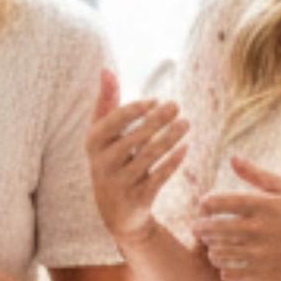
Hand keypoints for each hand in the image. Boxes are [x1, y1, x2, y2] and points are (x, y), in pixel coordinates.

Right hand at [87, 70, 187, 244]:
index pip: (115, 120)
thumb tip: (106, 70)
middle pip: (135, 136)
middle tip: (177, 106)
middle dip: (158, 120)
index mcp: (93, 143)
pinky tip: (185, 147)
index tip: (157, 100)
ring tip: (186, 123)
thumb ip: (106, 102)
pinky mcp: (137, 198)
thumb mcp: (103, 134)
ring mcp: (119, 182)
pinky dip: (173, 161)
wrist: (115, 211)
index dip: (136, 109)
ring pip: (149, 155)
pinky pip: (159, 177)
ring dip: (170, 137)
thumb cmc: (111, 160)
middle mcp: (102, 163)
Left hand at [193, 158, 280, 280]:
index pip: (216, 202)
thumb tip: (232, 158)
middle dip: (201, 229)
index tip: (205, 208)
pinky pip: (229, 274)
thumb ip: (258, 175)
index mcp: (264, 205)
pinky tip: (231, 264)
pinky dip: (225, 270)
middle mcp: (260, 229)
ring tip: (215, 247)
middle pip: (212, 229)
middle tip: (201, 229)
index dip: (204, 206)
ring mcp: (262, 254)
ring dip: (212, 250)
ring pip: (217, 253)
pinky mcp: (266, 277)